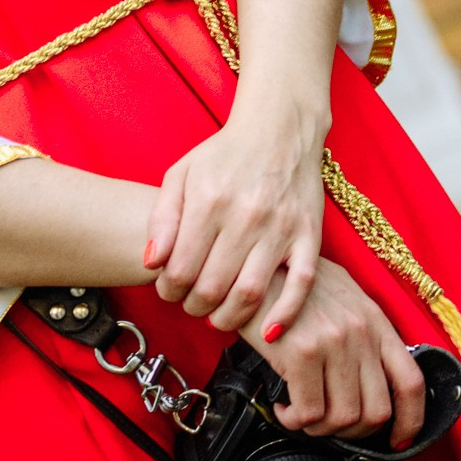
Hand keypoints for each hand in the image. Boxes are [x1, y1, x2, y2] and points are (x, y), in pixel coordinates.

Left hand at [144, 103, 325, 334]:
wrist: (280, 128)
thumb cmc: (224, 154)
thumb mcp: (181, 174)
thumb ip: (162, 218)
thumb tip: (150, 263)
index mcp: (209, 201)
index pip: (180, 269)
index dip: (169, 291)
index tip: (169, 290)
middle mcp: (245, 216)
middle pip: (213, 288)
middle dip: (194, 307)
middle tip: (192, 304)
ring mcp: (281, 228)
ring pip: (251, 294)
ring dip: (229, 317)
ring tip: (218, 316)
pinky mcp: (309, 236)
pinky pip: (300, 286)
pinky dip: (284, 315)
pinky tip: (268, 331)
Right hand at [257, 259, 427, 445]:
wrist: (253, 265)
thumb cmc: (290, 282)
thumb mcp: (339, 296)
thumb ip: (360, 330)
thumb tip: (366, 374)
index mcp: (376, 322)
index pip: (410, 382)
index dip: (410, 421)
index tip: (397, 441)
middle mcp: (361, 333)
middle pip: (376, 411)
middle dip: (352, 432)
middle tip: (328, 424)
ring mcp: (334, 343)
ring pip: (343, 418)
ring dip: (320, 428)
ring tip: (302, 414)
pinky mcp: (302, 353)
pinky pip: (309, 413)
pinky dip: (295, 420)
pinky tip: (284, 407)